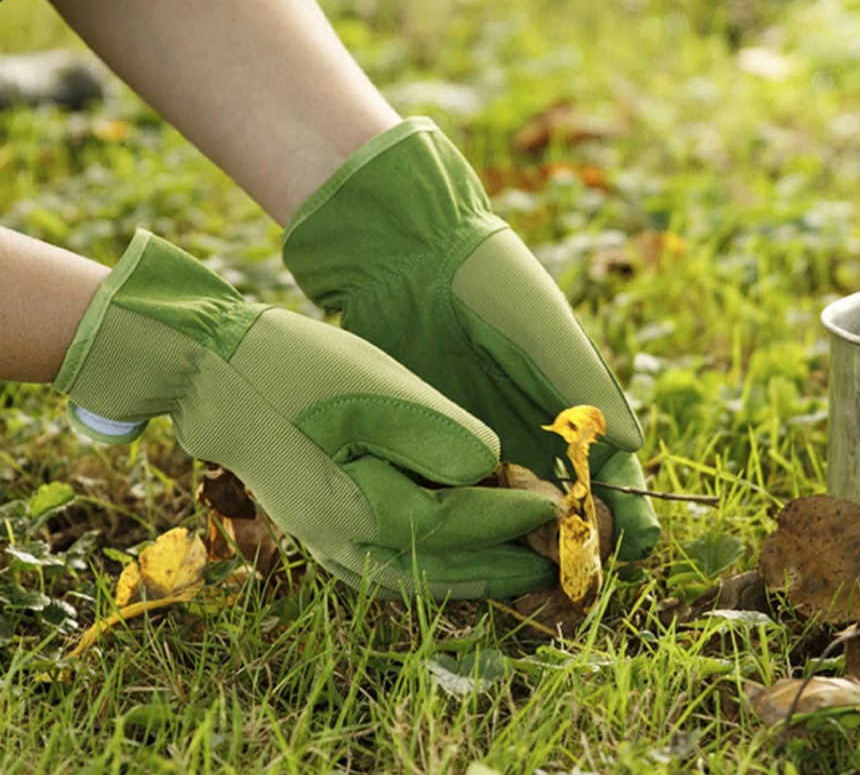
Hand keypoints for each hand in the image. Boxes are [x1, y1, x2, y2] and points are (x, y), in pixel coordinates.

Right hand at [55, 230, 557, 597]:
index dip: (510, 517)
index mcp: (360, 508)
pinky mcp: (313, 526)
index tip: (555, 509)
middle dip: (498, 566)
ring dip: (465, 576)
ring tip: (510, 570)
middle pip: (437, 570)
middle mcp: (341, 541)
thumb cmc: (299, 371)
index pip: (457, 525)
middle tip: (548, 563)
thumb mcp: (380, 388)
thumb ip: (441, 437)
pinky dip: (426, 568)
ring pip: (410, 578)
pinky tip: (445, 557)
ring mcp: (321, 540)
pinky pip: (382, 566)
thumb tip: (488, 471)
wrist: (215, 373)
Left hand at [283, 118, 660, 559]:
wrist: (412, 259)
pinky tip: (472, 546)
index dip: (628, 511)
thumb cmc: (491, 285)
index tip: (635, 547)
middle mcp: (532, 431)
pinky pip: (460, 492)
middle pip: (566, 505)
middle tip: (573, 579)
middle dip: (576, 545)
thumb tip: (636, 448)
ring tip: (531, 580)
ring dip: (524, 546)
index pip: (611, 472)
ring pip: (513, 510)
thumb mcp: (544, 329)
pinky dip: (471, 522)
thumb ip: (586, 384)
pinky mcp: (438, 439)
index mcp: (571, 406)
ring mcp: (484, 440)